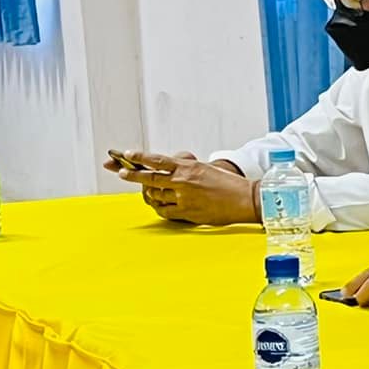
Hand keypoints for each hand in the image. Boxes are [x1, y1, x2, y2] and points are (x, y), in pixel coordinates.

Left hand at [116, 152, 257, 225]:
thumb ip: (186, 169)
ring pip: (156, 195)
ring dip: (148, 192)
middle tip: (122, 173)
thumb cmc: (229, 184)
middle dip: (133, 175)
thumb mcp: (206, 169)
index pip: (157, 160)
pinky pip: (165, 211)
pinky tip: (157, 204)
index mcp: (188, 168)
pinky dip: (159, 207)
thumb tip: (169, 169)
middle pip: (150, 177)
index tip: (127, 154)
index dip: (140, 157)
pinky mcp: (188, 213)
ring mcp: (184, 198)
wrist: (245, 200)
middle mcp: (183, 182)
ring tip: (146, 190)